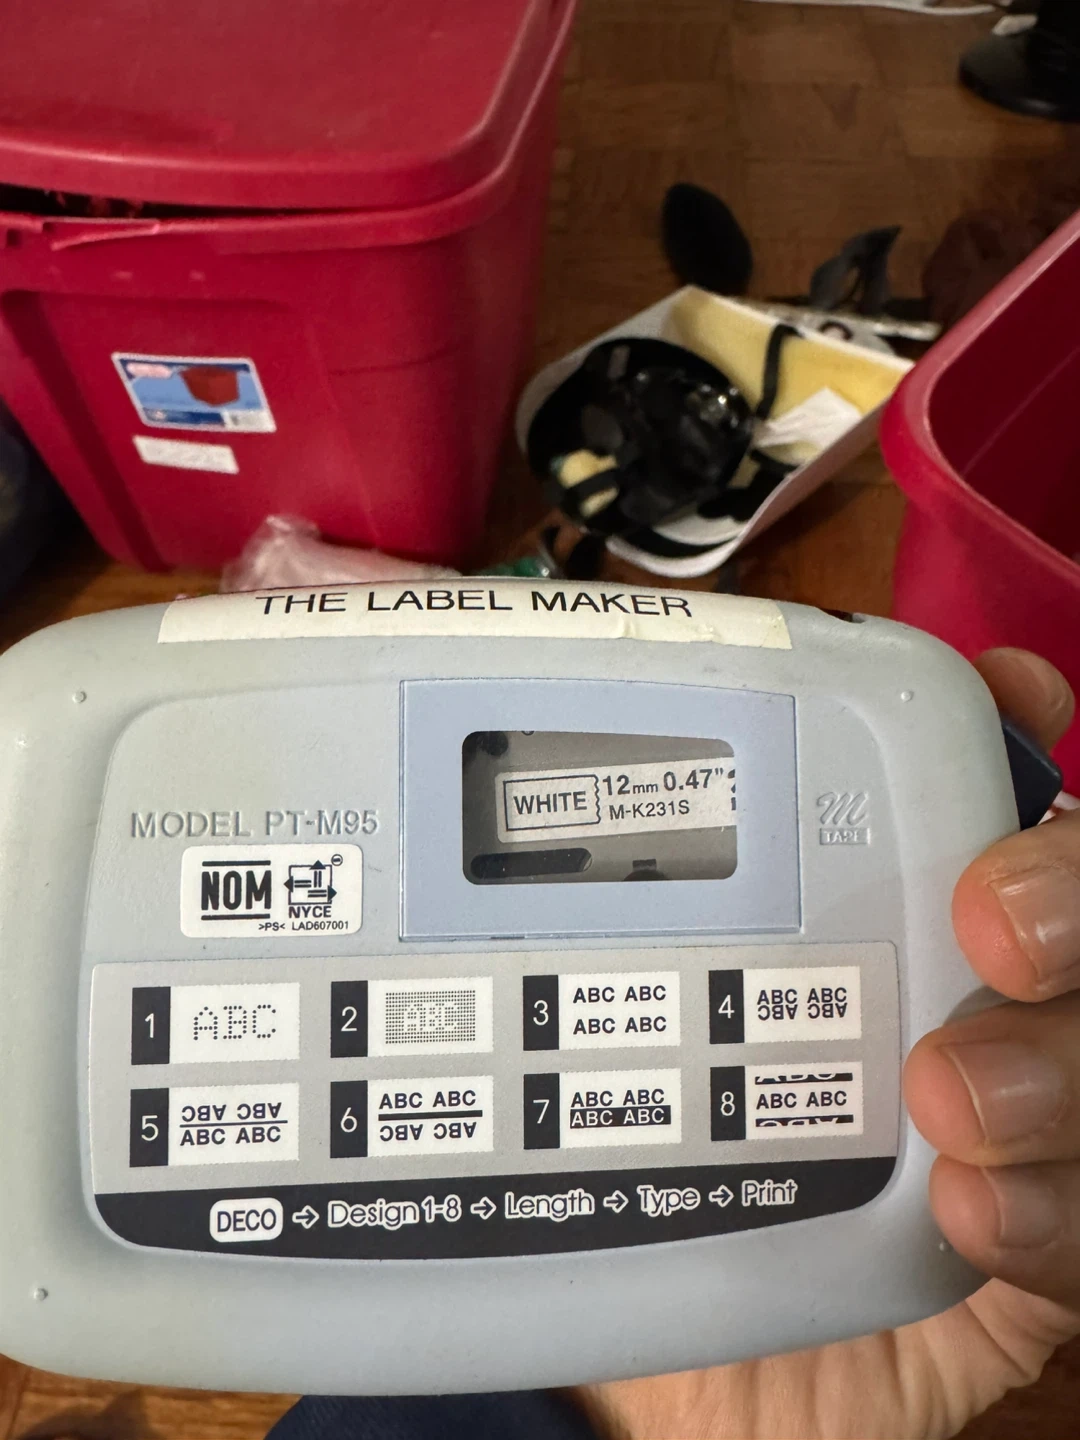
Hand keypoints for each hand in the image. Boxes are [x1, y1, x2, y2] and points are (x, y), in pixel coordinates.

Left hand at [574, 649, 1079, 1439]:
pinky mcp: (1053, 1250)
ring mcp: (1041, 1120)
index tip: (1014, 706)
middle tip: (995, 926)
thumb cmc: (677, 1135)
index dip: (1036, 767)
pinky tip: (973, 1210)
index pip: (1036, 821)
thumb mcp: (664, 986)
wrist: (695, 1352)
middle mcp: (1008, 1001)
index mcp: (934, 909)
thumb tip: (695, 683)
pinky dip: (1053, 1213)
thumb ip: (692, 849)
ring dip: (1054, 1070)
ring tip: (946, 1100)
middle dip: (1073, 897)